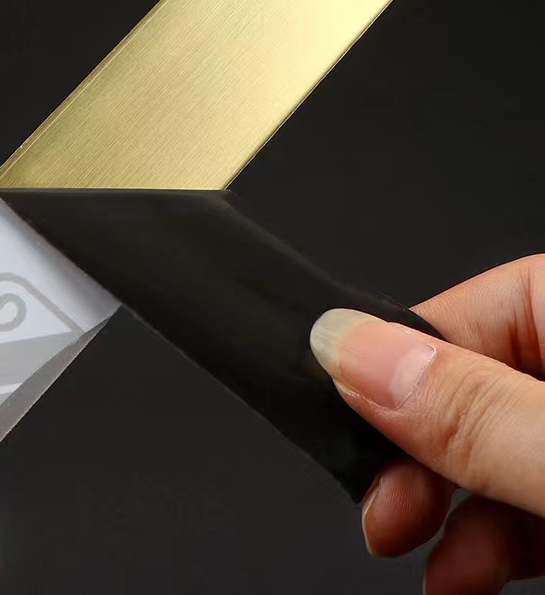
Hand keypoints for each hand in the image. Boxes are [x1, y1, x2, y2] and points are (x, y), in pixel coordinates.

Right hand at [310, 255, 544, 594]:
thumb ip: (474, 410)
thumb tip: (350, 351)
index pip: (478, 304)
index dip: (401, 364)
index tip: (346, 420)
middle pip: (480, 385)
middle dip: (419, 452)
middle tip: (384, 508)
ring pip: (501, 451)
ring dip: (448, 511)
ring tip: (424, 561)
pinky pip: (535, 497)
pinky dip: (494, 538)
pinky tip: (465, 574)